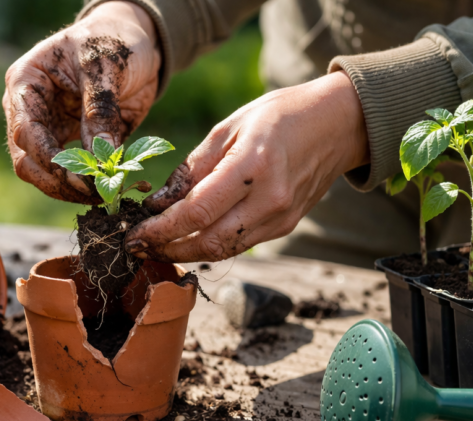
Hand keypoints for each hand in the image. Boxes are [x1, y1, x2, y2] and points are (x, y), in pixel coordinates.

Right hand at [3, 2, 160, 203]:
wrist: (139, 41)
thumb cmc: (113, 39)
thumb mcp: (106, 65)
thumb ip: (100, 110)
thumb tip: (100, 160)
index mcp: (26, 84)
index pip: (26, 133)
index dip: (50, 161)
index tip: (82, 180)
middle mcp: (31, 111)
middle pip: (30, 161)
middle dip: (59, 182)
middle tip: (96, 193)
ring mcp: (51, 129)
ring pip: (47, 174)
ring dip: (73, 189)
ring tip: (106, 194)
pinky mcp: (75, 144)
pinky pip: (76, 173)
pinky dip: (92, 184)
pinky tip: (112, 188)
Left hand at [125, 71, 369, 261]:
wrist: (338, 124)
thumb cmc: (280, 116)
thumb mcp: (229, 127)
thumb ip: (192, 168)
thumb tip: (159, 203)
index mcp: (252, 166)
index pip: (196, 212)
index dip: (160, 230)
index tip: (134, 234)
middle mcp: (269, 199)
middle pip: (208, 242)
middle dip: (167, 249)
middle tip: (138, 246)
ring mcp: (281, 218)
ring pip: (224, 250)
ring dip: (187, 252)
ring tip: (157, 246)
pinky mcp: (286, 226)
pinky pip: (241, 244)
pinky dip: (212, 245)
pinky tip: (190, 238)